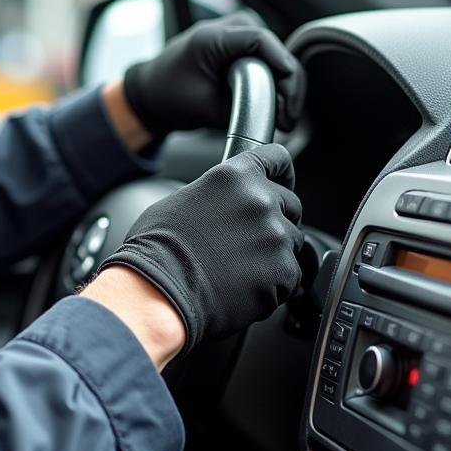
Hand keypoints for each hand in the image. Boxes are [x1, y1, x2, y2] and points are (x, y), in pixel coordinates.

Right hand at [95, 143, 303, 354]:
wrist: (160, 291)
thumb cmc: (157, 250)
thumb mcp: (180, 202)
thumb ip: (215, 196)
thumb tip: (221, 205)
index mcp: (234, 177)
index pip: (277, 159)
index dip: (282, 175)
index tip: (282, 185)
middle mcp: (260, 200)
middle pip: (291, 205)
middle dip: (276, 220)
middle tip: (249, 240)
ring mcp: (275, 236)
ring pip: (292, 242)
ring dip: (274, 253)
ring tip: (240, 269)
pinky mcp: (284, 271)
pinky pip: (291, 276)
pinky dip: (274, 284)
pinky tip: (245, 287)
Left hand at [122, 13, 304, 139]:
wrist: (151, 92)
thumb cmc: (170, 96)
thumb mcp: (206, 108)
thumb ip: (242, 109)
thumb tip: (276, 114)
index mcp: (211, 37)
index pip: (260, 40)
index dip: (281, 65)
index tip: (288, 94)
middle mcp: (226, 27)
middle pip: (273, 47)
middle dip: (286, 82)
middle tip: (287, 116)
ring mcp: (234, 32)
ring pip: (274, 53)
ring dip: (283, 82)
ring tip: (284, 115)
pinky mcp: (239, 43)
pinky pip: (268, 57)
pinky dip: (274, 79)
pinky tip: (277, 104)